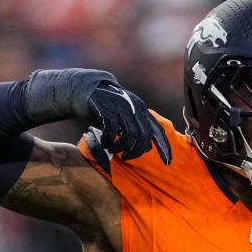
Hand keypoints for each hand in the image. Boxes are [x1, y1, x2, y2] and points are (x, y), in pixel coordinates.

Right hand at [25, 69, 170, 164]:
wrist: (84, 89)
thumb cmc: (106, 108)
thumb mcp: (124, 117)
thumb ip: (136, 129)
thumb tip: (148, 147)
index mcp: (142, 109)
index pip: (158, 130)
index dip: (164, 147)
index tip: (167, 162)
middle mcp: (134, 107)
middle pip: (144, 136)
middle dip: (136, 151)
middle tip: (126, 157)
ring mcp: (121, 107)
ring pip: (129, 135)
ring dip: (122, 147)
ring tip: (114, 150)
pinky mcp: (106, 108)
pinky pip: (112, 131)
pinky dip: (109, 141)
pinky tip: (105, 143)